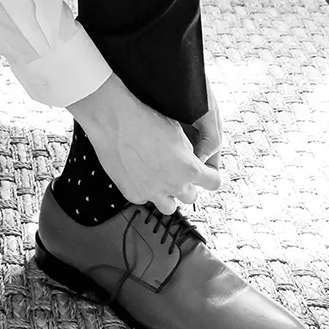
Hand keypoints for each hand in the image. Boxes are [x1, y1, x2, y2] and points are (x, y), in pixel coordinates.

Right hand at [68, 75, 221, 213]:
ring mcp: (153, 193)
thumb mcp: (178, 132)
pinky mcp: (134, 195)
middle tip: (177, 173)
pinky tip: (140, 175)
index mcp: (189, 168)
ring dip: (168, 196)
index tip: (207, 174)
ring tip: (160, 180)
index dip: (210, 176)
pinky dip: (145, 191)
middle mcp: (173, 184)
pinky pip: (146, 200)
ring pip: (170, 207)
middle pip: (192, 196)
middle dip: (187, 185)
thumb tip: (192, 160)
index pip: (214, 183)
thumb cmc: (144, 121)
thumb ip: (189, 154)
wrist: (114, 121)